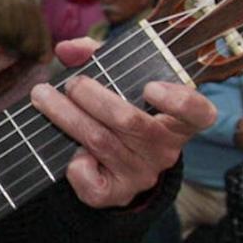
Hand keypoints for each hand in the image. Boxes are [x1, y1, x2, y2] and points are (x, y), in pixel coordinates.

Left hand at [33, 40, 217, 207]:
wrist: (118, 169)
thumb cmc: (121, 112)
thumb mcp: (118, 81)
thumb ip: (96, 57)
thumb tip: (66, 48)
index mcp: (178, 121)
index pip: (199, 114)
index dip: (179, 101)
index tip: (150, 86)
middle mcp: (165, 150)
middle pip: (129, 121)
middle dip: (92, 97)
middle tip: (70, 84)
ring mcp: (142, 174)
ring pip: (100, 142)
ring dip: (66, 117)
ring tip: (43, 97)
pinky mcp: (117, 194)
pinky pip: (90, 179)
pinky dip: (75, 164)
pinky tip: (70, 151)